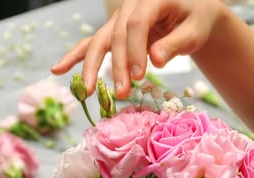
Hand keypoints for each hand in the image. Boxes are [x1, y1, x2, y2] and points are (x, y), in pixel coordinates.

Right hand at [50, 0, 224, 97]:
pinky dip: (76, 56)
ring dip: (93, 67)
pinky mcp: (115, 31)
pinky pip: (93, 42)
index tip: (139, 76)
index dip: (135, 51)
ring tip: (88, 90)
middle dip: (117, 66)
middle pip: (115, 35)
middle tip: (122, 92)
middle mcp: (130, 5)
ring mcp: (119, 18)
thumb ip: (176, 44)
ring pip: (100, 40)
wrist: (192, 11)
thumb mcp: (194, 32)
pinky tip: (58, 69)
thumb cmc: (196, 21)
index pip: (136, 24)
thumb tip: (155, 61)